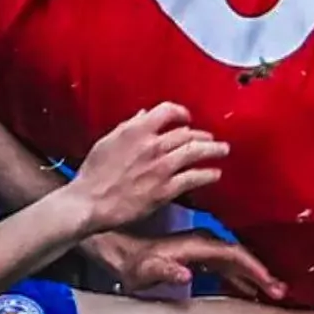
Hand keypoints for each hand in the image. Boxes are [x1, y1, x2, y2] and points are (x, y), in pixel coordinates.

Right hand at [71, 104, 227, 233]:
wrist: (90, 202)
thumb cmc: (94, 172)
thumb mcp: (108, 141)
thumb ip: (129, 127)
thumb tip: (144, 116)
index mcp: (136, 130)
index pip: (168, 111)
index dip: (182, 112)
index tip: (187, 118)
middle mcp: (152, 145)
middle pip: (186, 133)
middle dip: (202, 135)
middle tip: (211, 139)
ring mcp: (161, 167)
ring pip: (195, 152)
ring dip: (212, 150)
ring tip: (223, 150)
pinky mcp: (165, 189)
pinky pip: (193, 178)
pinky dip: (207, 174)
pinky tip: (215, 174)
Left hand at [87, 229, 286, 299]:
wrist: (116, 251)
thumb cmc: (129, 263)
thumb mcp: (142, 270)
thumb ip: (163, 270)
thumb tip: (185, 274)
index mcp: (194, 246)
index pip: (232, 255)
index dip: (254, 268)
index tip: (272, 284)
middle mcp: (201, 243)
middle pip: (239, 256)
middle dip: (261, 273)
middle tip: (281, 292)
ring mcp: (199, 249)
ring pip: (233, 260)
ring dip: (252, 274)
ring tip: (272, 291)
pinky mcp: (196, 256)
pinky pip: (224, 264)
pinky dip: (238, 274)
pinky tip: (247, 287)